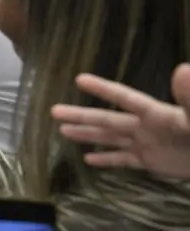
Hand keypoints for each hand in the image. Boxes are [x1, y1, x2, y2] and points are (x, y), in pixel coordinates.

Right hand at [51, 65, 189, 178]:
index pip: (124, 98)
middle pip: (107, 120)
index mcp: (155, 113)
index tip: (79, 79)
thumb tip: (182, 68)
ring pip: (110, 138)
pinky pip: (123, 160)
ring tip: (62, 130)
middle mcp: (146, 126)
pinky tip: (88, 158)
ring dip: (87, 134)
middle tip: (53, 111)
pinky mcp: (152, 161)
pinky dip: (106, 159)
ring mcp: (147, 143)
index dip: (103, 89)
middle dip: (81, 115)